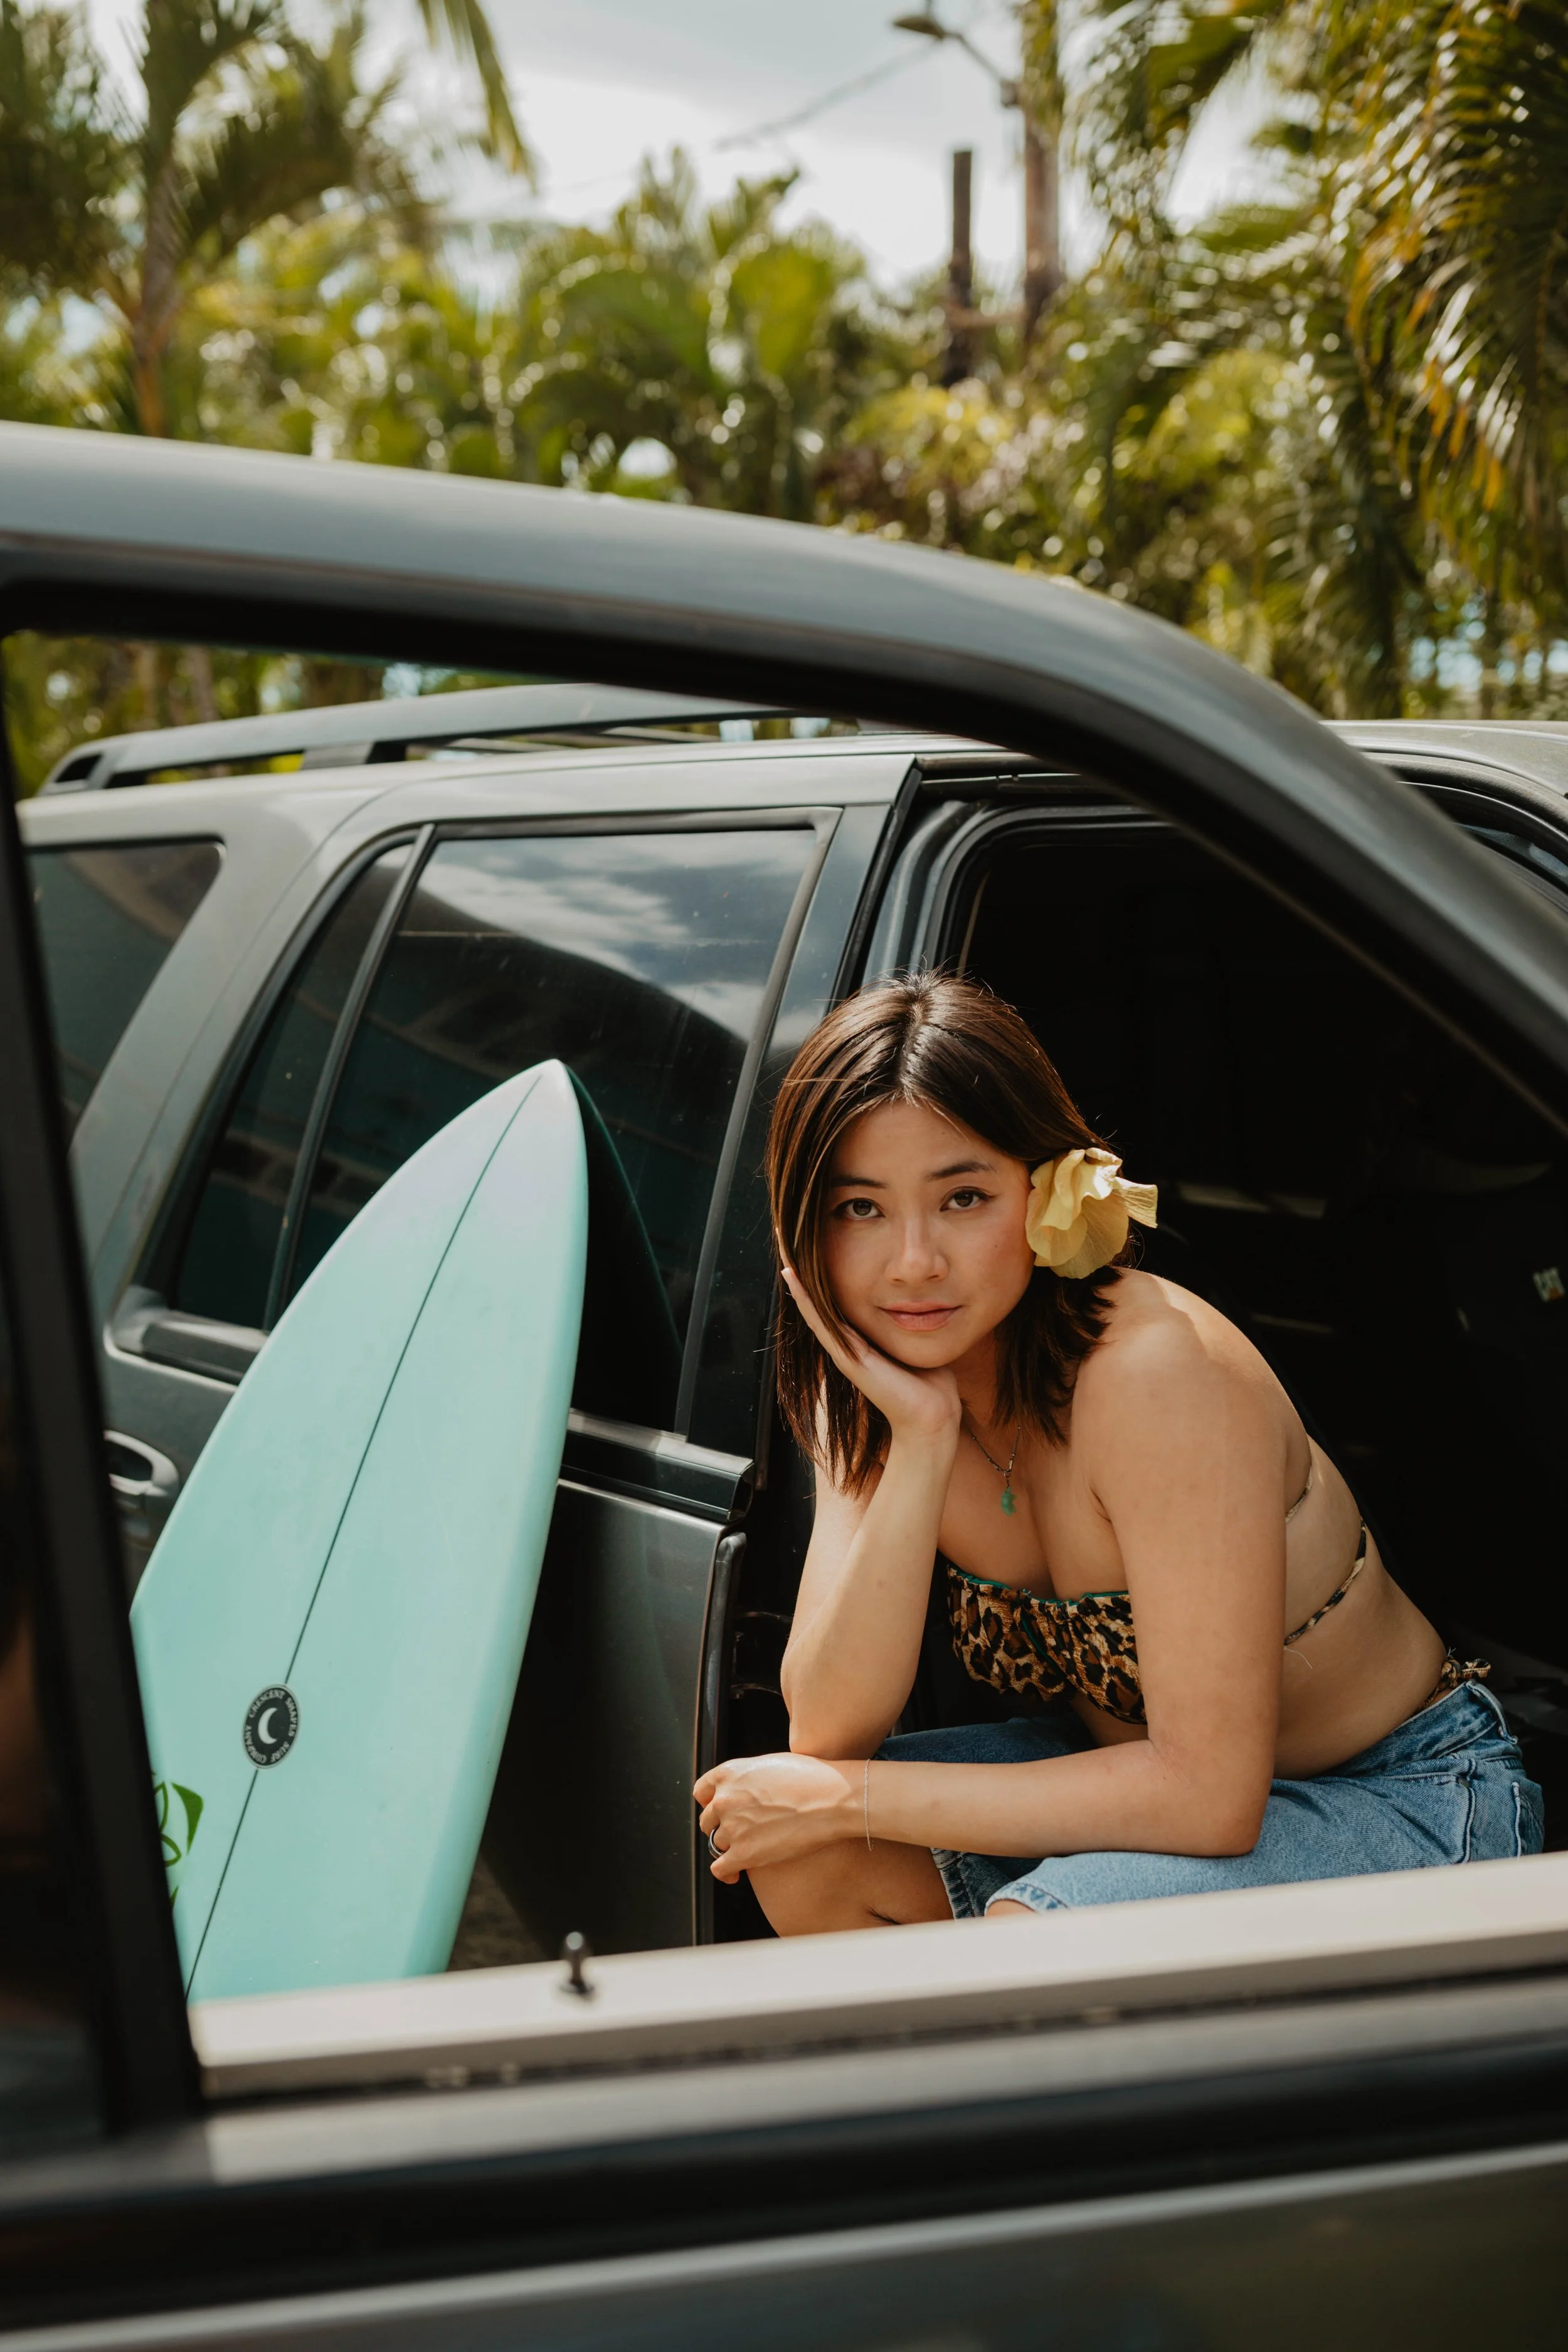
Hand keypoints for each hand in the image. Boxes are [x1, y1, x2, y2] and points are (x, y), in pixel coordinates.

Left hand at [694, 1750, 856, 1881]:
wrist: (830, 1799)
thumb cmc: (810, 1778)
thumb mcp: (770, 1764)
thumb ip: (748, 1777)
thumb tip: (747, 1789)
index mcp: (729, 1773)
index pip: (701, 1791)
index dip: (710, 1803)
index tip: (719, 1810)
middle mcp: (724, 1799)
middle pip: (708, 1820)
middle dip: (722, 1826)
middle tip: (740, 1831)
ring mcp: (732, 1828)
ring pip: (717, 1844)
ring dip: (730, 1848)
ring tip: (748, 1849)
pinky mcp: (743, 1854)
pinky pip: (720, 1869)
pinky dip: (726, 1873)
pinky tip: (736, 1874)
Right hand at [780, 1264, 959, 1444]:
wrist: (932, 1417)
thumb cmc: (932, 1385)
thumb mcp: (919, 1343)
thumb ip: (915, 1325)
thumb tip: (927, 1303)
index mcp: (863, 1341)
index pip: (838, 1303)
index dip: (824, 1278)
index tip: (813, 1247)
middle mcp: (847, 1344)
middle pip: (820, 1303)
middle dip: (805, 1274)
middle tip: (786, 1240)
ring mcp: (843, 1351)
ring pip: (813, 1308)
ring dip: (796, 1280)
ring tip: (781, 1250)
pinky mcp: (846, 1356)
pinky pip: (820, 1320)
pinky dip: (804, 1297)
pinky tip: (791, 1275)